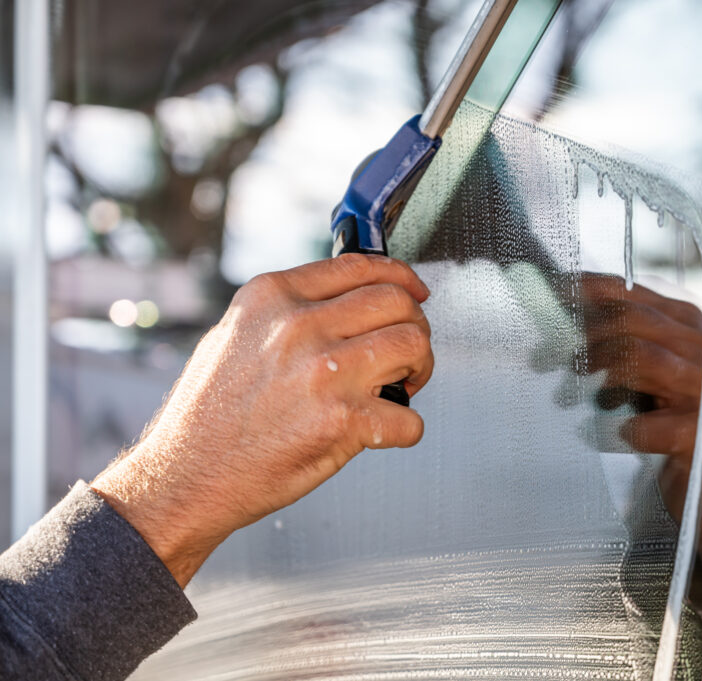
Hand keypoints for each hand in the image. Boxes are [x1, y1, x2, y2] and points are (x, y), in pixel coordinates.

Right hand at [92, 254, 433, 586]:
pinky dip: (408, 428)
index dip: (401, 279)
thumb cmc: (206, 416)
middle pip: (397, 302)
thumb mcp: (232, 335)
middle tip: (406, 355)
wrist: (184, 477)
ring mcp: (324, 371)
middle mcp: (300, 325)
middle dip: (414, 326)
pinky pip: (409, 417)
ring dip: (420, 368)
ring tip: (401, 388)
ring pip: (414, 344)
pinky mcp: (342, 421)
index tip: (415, 293)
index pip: (361, 266)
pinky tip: (386, 432)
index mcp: (273, 297)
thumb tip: (338, 303)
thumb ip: (284, 313)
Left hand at [579, 273, 701, 590]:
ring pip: (645, 356)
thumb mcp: (646, 375)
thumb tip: (554, 325)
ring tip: (586, 394)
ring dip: (605, 373)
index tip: (546, 295)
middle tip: (554, 359)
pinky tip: (625, 435)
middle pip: (633, 319)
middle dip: (587, 335)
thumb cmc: (672, 423)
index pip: (627, 290)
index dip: (583, 290)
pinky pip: (656, 426)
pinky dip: (632, 431)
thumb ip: (616, 345)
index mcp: (685, 324)